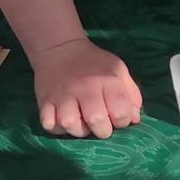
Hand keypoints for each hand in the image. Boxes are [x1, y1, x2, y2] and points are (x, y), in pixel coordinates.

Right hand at [28, 38, 142, 138]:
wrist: (60, 48)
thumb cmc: (94, 64)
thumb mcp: (118, 70)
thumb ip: (132, 94)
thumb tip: (134, 119)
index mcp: (107, 79)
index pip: (121, 111)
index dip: (122, 121)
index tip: (117, 117)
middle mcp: (85, 87)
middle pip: (96, 120)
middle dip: (103, 130)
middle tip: (101, 125)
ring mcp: (63, 94)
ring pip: (70, 124)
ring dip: (78, 130)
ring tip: (81, 122)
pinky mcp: (44, 100)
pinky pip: (49, 124)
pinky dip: (56, 127)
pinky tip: (63, 120)